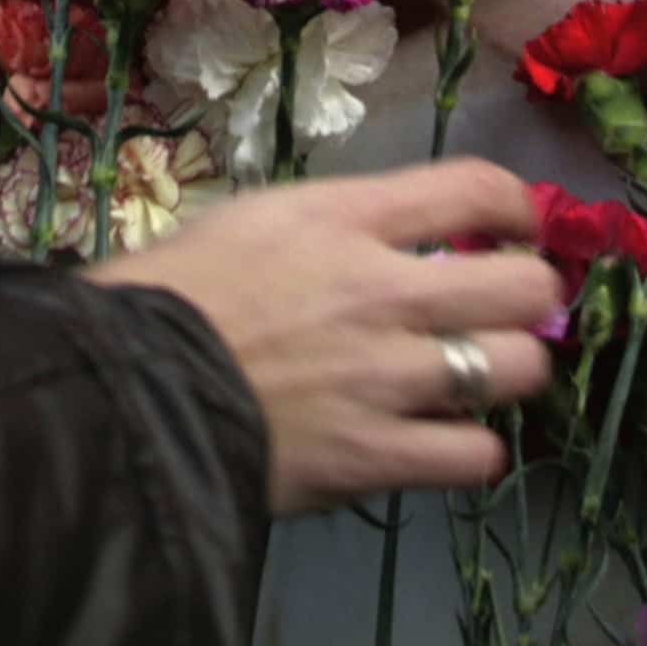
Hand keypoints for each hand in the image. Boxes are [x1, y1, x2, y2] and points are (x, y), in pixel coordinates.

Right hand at [84, 158, 563, 514]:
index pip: (476, 188)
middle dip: (527, 295)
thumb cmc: (168, 293)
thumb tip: (394, 242)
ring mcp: (386, 380)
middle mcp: (383, 292)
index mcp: (346, 219)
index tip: (515, 227)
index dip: (518, 206)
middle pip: (524, 284)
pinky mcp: (374, 457)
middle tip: (501, 309)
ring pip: (517, 370)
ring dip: (505, 371)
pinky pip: (477, 456)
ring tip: (476, 376)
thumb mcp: (251, 219)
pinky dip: (470, 449)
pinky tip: (443, 440)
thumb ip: (334, 227)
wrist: (119, 389)